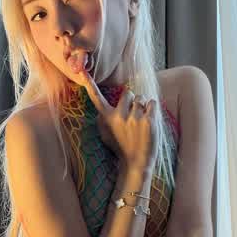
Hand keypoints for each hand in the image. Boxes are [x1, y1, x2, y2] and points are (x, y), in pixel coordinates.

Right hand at [77, 58, 158, 172]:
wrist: (136, 163)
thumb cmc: (121, 148)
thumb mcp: (105, 136)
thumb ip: (102, 121)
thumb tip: (99, 111)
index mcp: (108, 118)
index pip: (97, 98)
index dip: (89, 85)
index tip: (83, 73)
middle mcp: (119, 116)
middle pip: (128, 93)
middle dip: (132, 101)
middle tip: (133, 117)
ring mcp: (134, 118)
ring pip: (141, 98)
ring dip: (143, 107)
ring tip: (141, 123)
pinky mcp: (148, 120)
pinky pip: (152, 103)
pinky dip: (153, 110)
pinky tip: (150, 122)